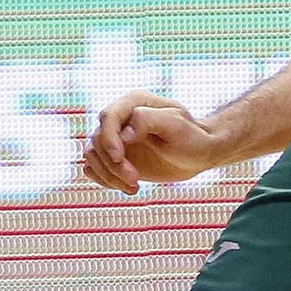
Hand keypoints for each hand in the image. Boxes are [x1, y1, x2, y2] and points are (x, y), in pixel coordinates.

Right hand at [84, 91, 221, 193]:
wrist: (198, 154)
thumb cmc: (192, 136)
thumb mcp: (176, 124)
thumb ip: (148, 121)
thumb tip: (122, 134)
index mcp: (133, 102)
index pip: (108, 117)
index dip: (109, 138)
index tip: (119, 158)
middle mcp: (120, 119)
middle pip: (97, 140)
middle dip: (112, 163)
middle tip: (134, 179)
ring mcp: (115, 139)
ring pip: (92, 156)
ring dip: (109, 175)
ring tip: (133, 186)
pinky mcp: (114, 158)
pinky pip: (94, 169)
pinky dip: (105, 180)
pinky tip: (129, 187)